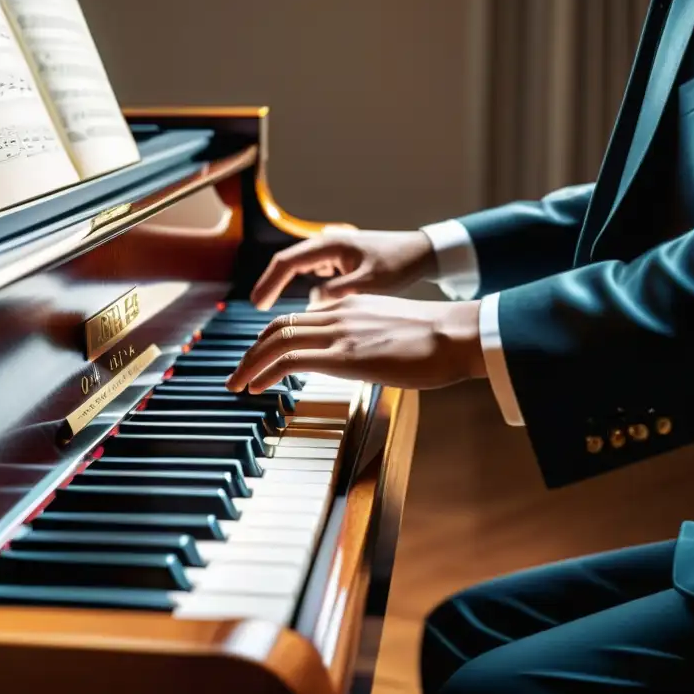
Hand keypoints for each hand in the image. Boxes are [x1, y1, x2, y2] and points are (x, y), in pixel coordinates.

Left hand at [225, 294, 486, 392]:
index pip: (296, 318)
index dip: (270, 338)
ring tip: (237, 383)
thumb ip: (369, 337)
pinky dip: (267, 372)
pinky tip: (257, 386)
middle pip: (278, 327)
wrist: (457, 335)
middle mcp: (338, 314)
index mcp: (349, 307)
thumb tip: (363, 355)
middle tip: (237, 373)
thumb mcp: (393, 330)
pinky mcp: (345, 356)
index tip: (258, 355)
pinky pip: (292, 360)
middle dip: (251, 351)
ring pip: (277, 341)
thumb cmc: (437, 340)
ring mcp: (340, 334)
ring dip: (250, 364)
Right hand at [250, 229, 437, 309]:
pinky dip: (297, 286)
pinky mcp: (338, 259)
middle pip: (286, 263)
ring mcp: (331, 250)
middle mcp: (325, 244)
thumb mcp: (371, 281)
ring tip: (269, 309)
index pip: (287, 262)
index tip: (258, 306)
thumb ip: (340, 292)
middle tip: (256, 309)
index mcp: (329, 245)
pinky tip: (297, 305)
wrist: (421, 251)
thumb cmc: (400, 263)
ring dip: (281, 285)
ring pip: (296, 267)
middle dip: (269, 285)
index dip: (269, 284)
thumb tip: (312, 305)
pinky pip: (309, 271)